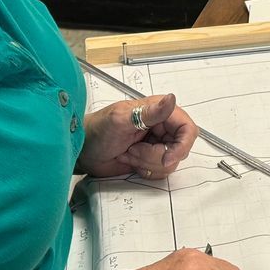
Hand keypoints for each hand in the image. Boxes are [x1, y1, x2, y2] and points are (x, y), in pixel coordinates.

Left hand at [79, 94, 196, 179]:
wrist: (82, 150)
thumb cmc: (96, 130)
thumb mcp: (121, 119)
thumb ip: (149, 112)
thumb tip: (171, 99)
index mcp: (159, 111)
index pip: (187, 129)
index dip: (182, 146)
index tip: (166, 158)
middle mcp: (162, 127)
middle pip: (179, 150)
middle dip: (156, 156)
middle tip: (133, 151)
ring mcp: (157, 144)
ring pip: (170, 163)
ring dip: (147, 163)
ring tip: (127, 153)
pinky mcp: (150, 159)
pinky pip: (161, 171)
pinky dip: (145, 170)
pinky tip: (129, 160)